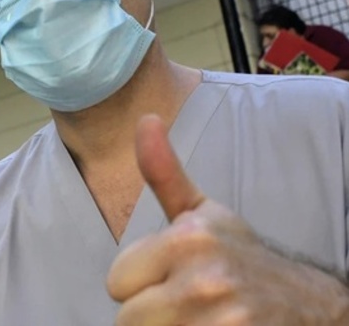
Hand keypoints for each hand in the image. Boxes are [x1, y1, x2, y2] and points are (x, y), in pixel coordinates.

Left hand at [107, 115, 348, 324]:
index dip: (138, 283)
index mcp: (188, 239)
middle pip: (127, 318)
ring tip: (197, 319)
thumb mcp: (201, 213)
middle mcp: (204, 280)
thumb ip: (163, 173)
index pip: (115, 281)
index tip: (170, 277)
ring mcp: (221, 323)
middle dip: (149, 314)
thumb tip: (145, 119)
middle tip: (186, 303)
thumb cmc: (240, 256)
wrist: (308, 304)